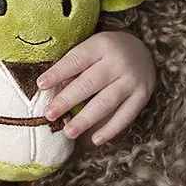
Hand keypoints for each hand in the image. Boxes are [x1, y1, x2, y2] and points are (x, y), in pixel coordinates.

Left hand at [35, 30, 155, 145]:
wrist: (144, 50)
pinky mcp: (142, 96)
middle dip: (67, 100)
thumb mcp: (92, 49)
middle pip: (89, 84)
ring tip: (68, 132)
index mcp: (102, 45)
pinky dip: (110, 129)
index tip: (41, 85)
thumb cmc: (107, 53)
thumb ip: (75, 66)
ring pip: (106, 102)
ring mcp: (132, 80)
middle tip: (50, 114)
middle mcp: (118, 62)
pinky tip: (95, 139)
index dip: (58, 73)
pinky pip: (126, 116)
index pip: (76, 60)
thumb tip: (53, 90)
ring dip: (85, 119)